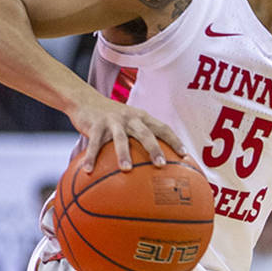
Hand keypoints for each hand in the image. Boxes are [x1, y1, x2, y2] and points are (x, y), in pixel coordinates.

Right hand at [69, 93, 185, 171]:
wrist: (86, 100)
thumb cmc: (112, 117)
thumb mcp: (129, 122)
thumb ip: (141, 136)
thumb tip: (155, 162)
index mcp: (142, 117)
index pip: (163, 128)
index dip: (175, 141)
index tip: (185, 155)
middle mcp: (130, 117)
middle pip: (146, 133)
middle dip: (155, 149)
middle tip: (162, 165)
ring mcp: (113, 120)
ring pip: (120, 139)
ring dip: (123, 154)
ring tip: (126, 170)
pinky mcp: (95, 124)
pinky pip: (94, 143)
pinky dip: (91, 157)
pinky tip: (88, 171)